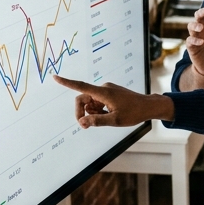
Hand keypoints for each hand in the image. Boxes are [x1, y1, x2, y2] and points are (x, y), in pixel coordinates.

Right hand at [52, 77, 173, 127]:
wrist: (148, 106)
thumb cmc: (134, 113)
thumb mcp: (114, 120)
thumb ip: (97, 121)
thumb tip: (82, 122)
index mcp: (103, 93)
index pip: (80, 86)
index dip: (66, 82)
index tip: (55, 77)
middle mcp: (103, 89)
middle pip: (83, 99)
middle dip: (82, 112)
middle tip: (86, 126)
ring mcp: (107, 91)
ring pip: (90, 102)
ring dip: (92, 113)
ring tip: (106, 119)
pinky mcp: (110, 94)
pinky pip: (98, 102)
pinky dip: (98, 110)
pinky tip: (109, 115)